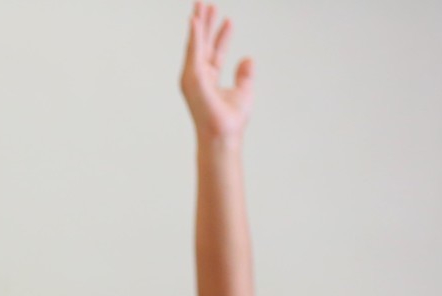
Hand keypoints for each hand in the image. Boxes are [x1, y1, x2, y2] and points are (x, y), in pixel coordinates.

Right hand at [180, 2, 253, 143]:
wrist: (223, 135)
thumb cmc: (230, 121)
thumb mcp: (244, 91)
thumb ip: (244, 74)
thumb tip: (248, 59)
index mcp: (208, 80)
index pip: (215, 52)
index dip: (222, 36)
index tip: (228, 20)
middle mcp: (197, 77)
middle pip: (201, 44)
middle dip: (205, 23)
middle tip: (206, 3)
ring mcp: (193, 77)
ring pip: (195, 43)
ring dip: (198, 23)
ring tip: (201, 3)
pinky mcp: (193, 77)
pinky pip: (193, 50)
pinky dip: (194, 34)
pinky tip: (195, 19)